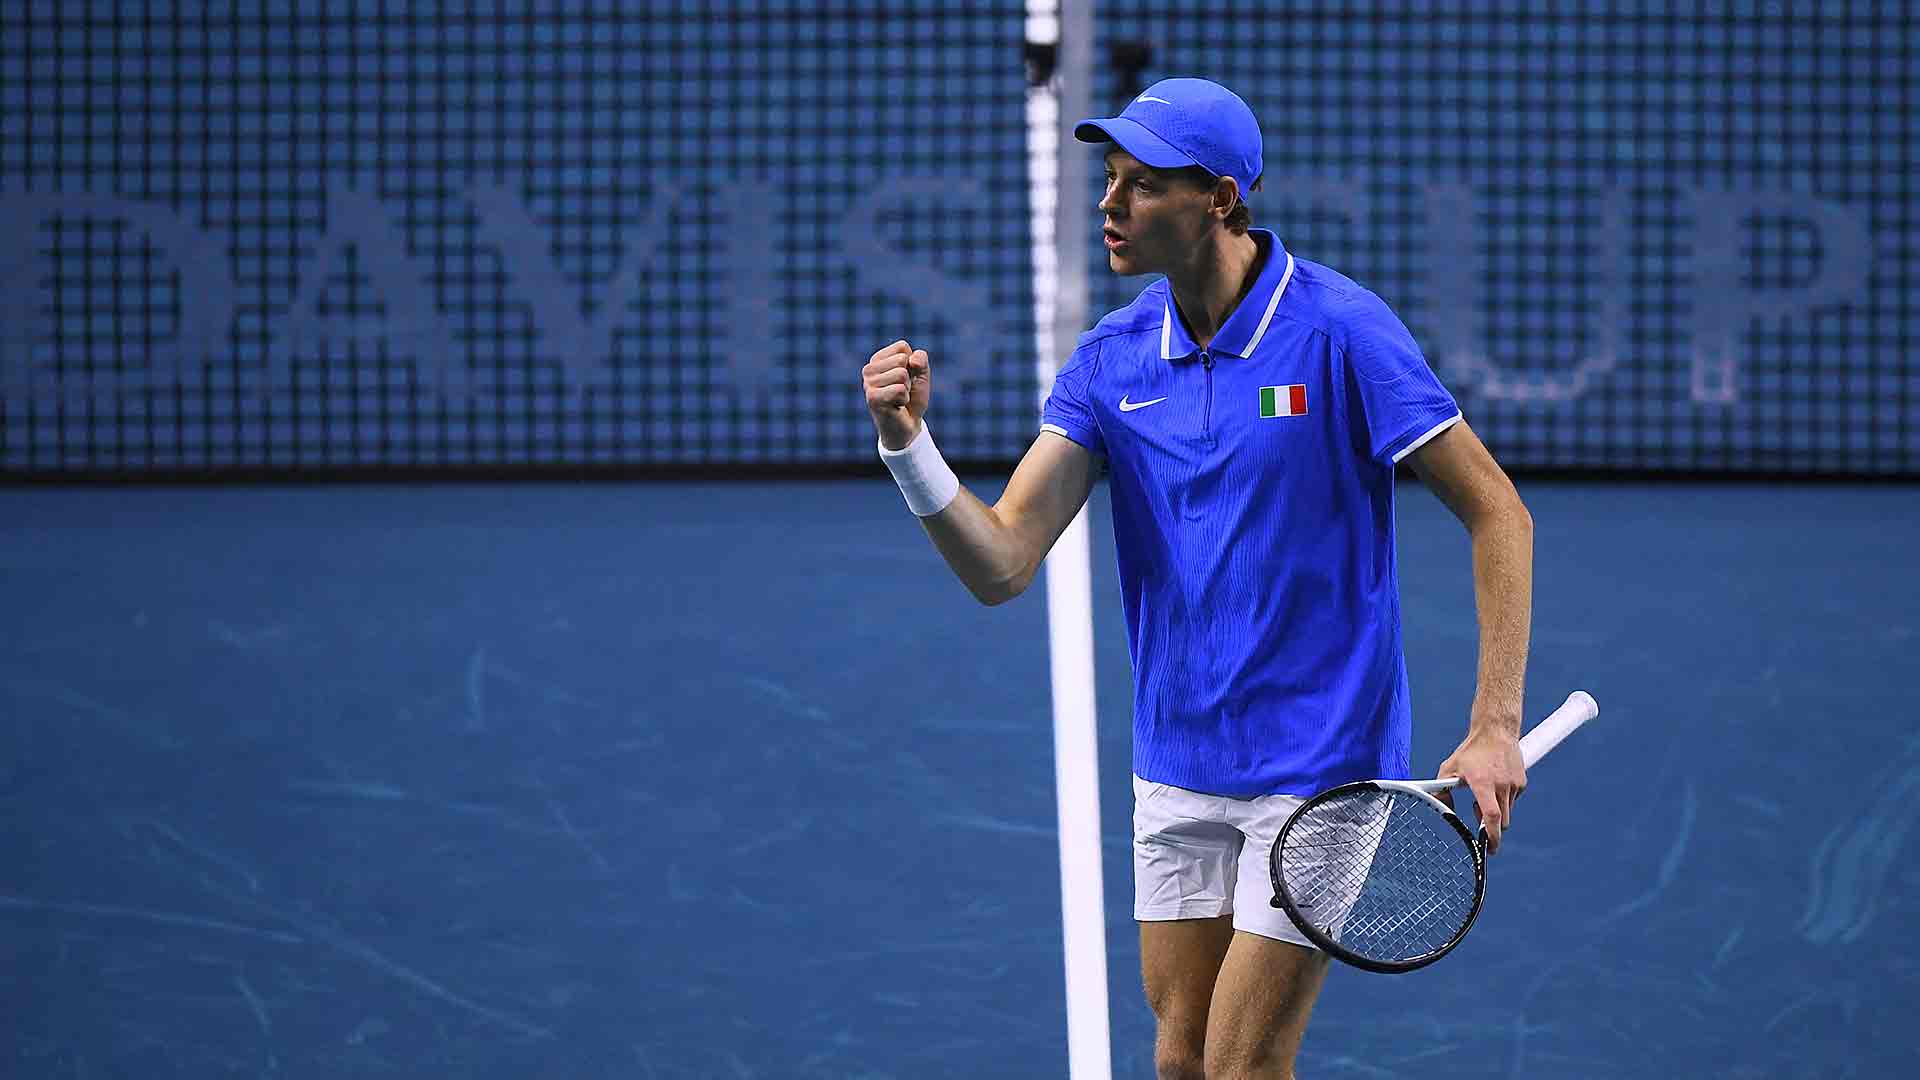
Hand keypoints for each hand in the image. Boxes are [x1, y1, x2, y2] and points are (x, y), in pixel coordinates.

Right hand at [862, 340, 930, 450]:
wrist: (908, 427)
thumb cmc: (912, 399)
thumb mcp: (921, 375)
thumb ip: (921, 360)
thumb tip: (911, 360)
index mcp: (877, 360)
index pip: (902, 347)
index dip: (912, 364)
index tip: (906, 379)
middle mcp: (868, 370)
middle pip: (902, 359)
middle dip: (909, 377)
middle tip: (902, 391)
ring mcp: (868, 384)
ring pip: (901, 374)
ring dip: (906, 389)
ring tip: (898, 399)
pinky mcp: (872, 398)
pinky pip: (899, 389)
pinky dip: (904, 399)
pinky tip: (896, 406)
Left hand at [1435, 723, 1525, 853]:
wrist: (1496, 731)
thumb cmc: (1470, 751)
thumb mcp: (1449, 768)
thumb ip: (1442, 790)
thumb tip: (1440, 810)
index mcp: (1483, 783)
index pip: (1491, 816)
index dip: (1491, 836)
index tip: (1489, 848)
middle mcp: (1501, 785)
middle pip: (1502, 821)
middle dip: (1491, 828)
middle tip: (1477, 819)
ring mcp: (1514, 784)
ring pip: (1508, 813)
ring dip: (1496, 813)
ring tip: (1482, 795)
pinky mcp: (1522, 783)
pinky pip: (1513, 802)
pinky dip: (1503, 801)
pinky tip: (1494, 786)